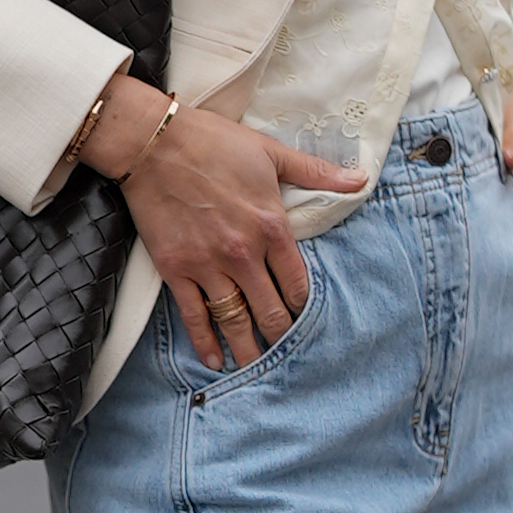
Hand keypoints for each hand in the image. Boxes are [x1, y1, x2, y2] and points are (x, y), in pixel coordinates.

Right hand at [79, 79, 365, 370]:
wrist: (153, 143)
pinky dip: (205, 342)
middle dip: (282, 335)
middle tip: (289, 353)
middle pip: (271, 310)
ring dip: (249, 349)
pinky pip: (194, 315)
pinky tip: (215, 360)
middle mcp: (243, 253)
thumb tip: (359, 179)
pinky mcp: (176, 269)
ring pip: (235, 319)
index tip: (310, 322)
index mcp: (271, 226)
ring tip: (258, 369)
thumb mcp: (270, 152)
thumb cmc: (213, 143)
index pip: (298, 283)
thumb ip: (315, 172)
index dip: (306, 307)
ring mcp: (208, 265)